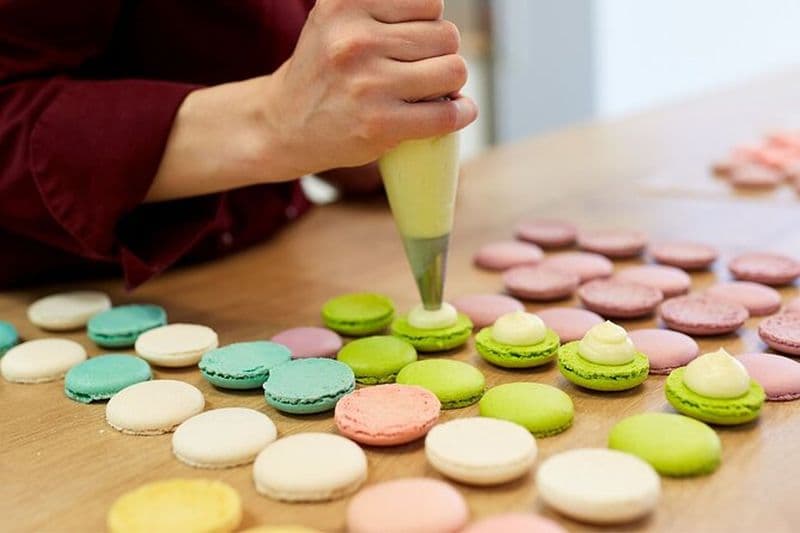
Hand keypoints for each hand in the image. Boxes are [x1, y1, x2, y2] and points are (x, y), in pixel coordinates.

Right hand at [264, 0, 477, 174]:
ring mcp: (367, 83)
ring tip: (430, 89)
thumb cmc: (325, 69)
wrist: (284, 123)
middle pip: (446, 35)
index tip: (411, 40)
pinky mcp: (379, 124)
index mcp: (344, 4)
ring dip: (451, 82)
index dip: (427, 22)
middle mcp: (354, 39)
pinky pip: (447, 113)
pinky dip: (461, 113)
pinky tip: (458, 111)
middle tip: (419, 69)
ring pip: (453, 70)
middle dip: (441, 53)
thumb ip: (381, 7)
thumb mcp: (338, 19)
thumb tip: (439, 10)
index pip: (428, 1)